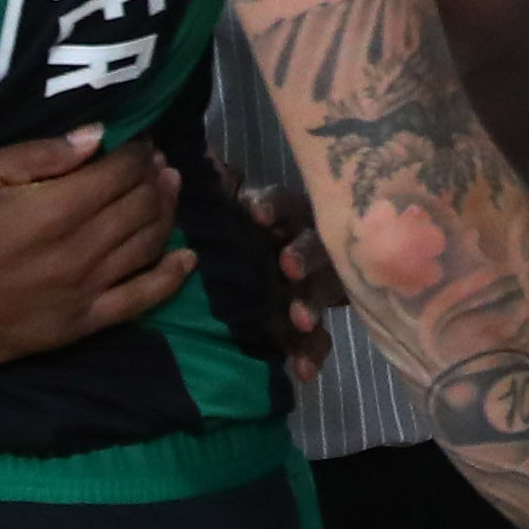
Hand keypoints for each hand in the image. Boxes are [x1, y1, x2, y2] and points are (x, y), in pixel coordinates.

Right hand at [0, 129, 196, 368]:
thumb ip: (37, 156)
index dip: (136, 151)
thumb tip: (96, 136)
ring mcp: (80, 294)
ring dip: (165, 214)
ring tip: (169, 190)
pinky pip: (137, 303)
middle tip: (156, 161)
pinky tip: (187, 260)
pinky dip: (168, 279)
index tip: (140, 139)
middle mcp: (77, 252)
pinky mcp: (75, 327)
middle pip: (138, 207)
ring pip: (145, 247)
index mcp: (52, 209)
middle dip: (154, 177)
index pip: (117, 172)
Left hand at [227, 179, 341, 382]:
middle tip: (286, 265)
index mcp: (284, 217)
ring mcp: (315, 285)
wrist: (263, 274)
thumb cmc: (243, 234)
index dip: (271, 207)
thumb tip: (204, 157)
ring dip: (312, 302)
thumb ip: (220, 188)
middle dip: (303, 254)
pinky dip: (313, 353)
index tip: (254, 214)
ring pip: (324, 290)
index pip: (282, 204)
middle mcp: (306, 246)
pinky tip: (304, 371)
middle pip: (313, 246)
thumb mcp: (228, 209)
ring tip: (300, 319)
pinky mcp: (313, 324)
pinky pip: (320, 340)